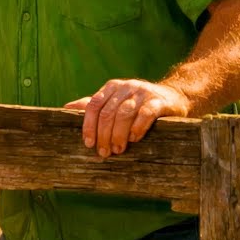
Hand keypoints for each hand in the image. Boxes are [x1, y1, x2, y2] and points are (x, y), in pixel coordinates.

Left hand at [64, 79, 190, 158]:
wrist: (174, 97)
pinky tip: (134, 138)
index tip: (88, 143)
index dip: (89, 125)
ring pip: (124, 113)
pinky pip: (146, 114)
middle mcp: (125, 87)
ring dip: (118, 134)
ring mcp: (143, 93)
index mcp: (111, 88)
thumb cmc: (138, 103)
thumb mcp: (115, 101)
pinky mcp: (159, 101)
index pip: (94, 105)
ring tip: (117, 149)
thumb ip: (93, 105)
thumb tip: (66, 108)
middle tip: (103, 152)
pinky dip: (137, 127)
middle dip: (103, 134)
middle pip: (108, 112)